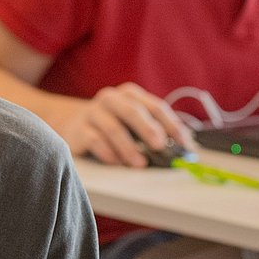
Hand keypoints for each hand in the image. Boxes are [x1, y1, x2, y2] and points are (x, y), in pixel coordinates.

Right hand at [58, 83, 195, 167]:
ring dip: (129, 148)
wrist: (74, 126)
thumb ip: (156, 130)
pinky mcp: (78, 130)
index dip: (171, 125)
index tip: (184, 143)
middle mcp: (111, 99)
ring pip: (113, 128)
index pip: (155, 107)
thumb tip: (183, 146)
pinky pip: (95, 140)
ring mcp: (92, 112)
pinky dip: (108, 153)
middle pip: (132, 111)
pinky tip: (117, 163)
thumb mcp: (134, 122)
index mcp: (130, 94)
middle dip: (148, 129)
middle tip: (160, 146)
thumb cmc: (113, 124)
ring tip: (140, 164)